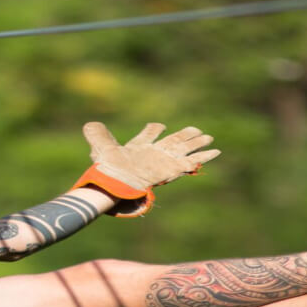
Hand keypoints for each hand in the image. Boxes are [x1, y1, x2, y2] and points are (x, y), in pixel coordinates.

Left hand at [73, 122, 219, 216]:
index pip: (148, 136)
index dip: (153, 130)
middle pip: (173, 142)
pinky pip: (191, 161)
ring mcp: (165, 161)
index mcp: (138, 148)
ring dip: (196, 143)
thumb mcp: (100, 147)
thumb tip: (90, 124)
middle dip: (184, 136)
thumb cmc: (107, 168)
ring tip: (209, 137)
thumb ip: (97, 135)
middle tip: (197, 130)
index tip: (159, 125)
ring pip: (184, 149)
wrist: (116, 182)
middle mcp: (154, 154)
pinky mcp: (172, 169)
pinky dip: (203, 157)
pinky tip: (216, 151)